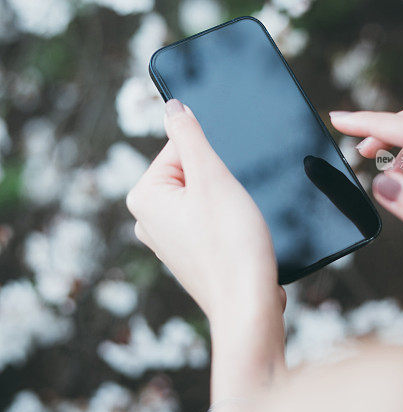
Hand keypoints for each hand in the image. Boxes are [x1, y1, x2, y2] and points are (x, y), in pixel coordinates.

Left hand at [126, 99, 283, 323]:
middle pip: (193, 171)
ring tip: (234, 227)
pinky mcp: (190, 254)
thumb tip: (172, 105)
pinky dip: (228, 223)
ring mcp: (169, 240)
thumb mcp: (211, 176)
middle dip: (220, 182)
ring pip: (206, 196)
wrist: (249, 305)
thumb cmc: (231, 245)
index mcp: (144, 196)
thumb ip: (189, 134)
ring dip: (227, 203)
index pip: (181, 147)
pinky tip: (237, 240)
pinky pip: (211, 220)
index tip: (223, 187)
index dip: (212, 161)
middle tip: (231, 209)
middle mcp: (148, 219)